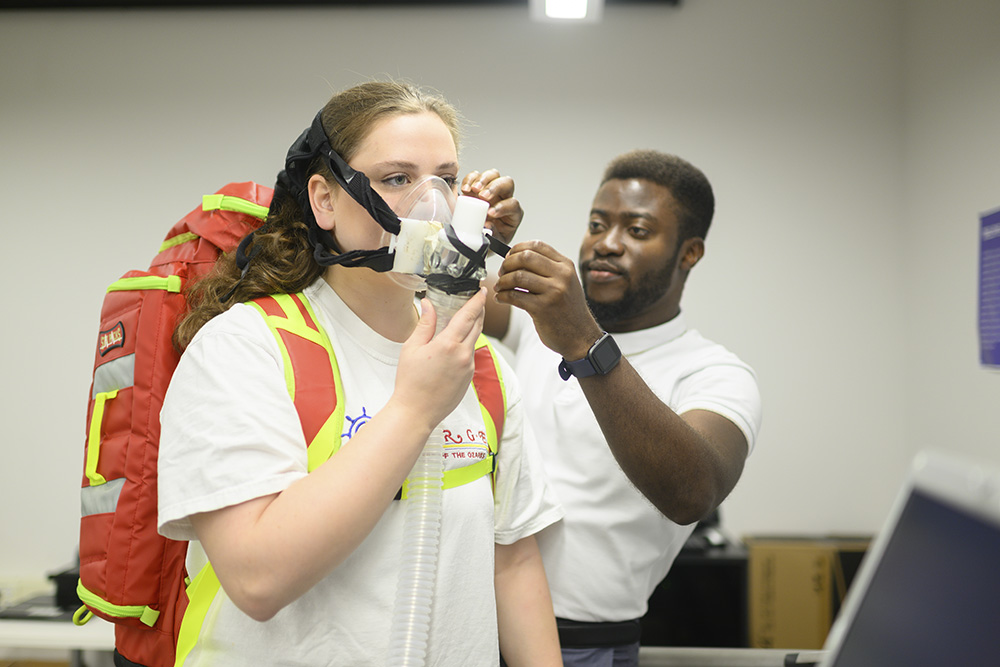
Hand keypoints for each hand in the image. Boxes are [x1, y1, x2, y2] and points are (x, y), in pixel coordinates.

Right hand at [394, 288, 486, 428]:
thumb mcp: (412, 348)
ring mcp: (469, 368)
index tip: (482, 291)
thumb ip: (425, 324)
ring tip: (464, 320)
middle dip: (479, 311)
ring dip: (473, 328)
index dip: (477, 301)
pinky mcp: (469, 378)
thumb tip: (430, 304)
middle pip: (477, 326)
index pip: (469, 315)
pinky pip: (470, 356)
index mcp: (449, 344)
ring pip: (474, 341)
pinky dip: (466, 346)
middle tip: (477, 300)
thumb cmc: (410, 382)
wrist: (416, 412)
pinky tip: (455, 345)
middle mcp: (463, 355)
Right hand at [461, 169, 522, 245]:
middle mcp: (504, 199)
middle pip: (507, 183)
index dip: (503, 207)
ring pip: (493, 175)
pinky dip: (470, 179)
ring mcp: (491, 191)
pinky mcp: (478, 187)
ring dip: (483, 180)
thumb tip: (488, 226)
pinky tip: (465, 189)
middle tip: (483, 197)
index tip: (490, 213)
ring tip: (473, 190)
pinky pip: (476, 176)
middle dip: (494, 188)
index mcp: (513, 214)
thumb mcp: (493, 244)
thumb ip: (493, 236)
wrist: (472, 240)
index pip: (513, 205)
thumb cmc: (488, 241)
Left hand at [494, 241, 602, 360]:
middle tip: (502, 272)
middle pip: (525, 257)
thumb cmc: (569, 310)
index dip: (517, 249)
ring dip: (502, 281)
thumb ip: (547, 269)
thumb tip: (517, 259)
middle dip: (507, 264)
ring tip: (500, 287)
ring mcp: (553, 292)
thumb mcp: (566, 282)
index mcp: (566, 266)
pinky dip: (502, 296)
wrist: (581, 336)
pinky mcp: (542, 308)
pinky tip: (501, 298)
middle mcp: (561, 276)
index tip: (509, 257)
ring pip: (517, 276)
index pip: (537, 245)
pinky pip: (514, 296)